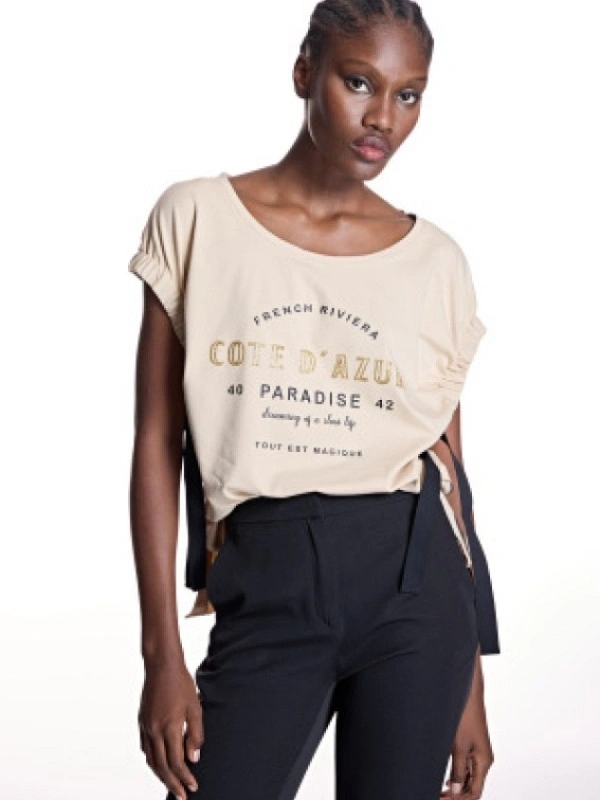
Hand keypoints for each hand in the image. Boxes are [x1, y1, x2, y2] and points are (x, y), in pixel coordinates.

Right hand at [138, 659, 203, 799]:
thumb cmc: (181, 683)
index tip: (193, 787)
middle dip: (172, 784)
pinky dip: (153, 760)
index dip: (185, 777)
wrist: (161, 665)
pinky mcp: (142, 722)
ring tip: (171, 785)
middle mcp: (154, 731)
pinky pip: (146, 748)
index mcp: (170, 728)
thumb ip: (195, 734)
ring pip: (151, 760)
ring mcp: (146, 727)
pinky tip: (159, 763)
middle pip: (162, 767)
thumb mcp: (195, 708)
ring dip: (161, 775)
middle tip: (182, 796)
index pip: (177, 763)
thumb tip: (194, 758)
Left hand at [440, 650, 494, 798]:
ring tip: (440, 792)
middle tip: (438, 797)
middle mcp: (483, 759)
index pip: (474, 792)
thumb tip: (455, 790)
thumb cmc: (465, 713)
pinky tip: (446, 780)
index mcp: (484, 761)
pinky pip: (466, 767)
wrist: (468, 691)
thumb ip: (457, 769)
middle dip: (456, 795)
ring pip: (468, 778)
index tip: (441, 799)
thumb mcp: (458, 745)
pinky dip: (456, 776)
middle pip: (472, 787)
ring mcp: (477, 751)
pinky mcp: (471, 744)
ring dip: (455, 787)